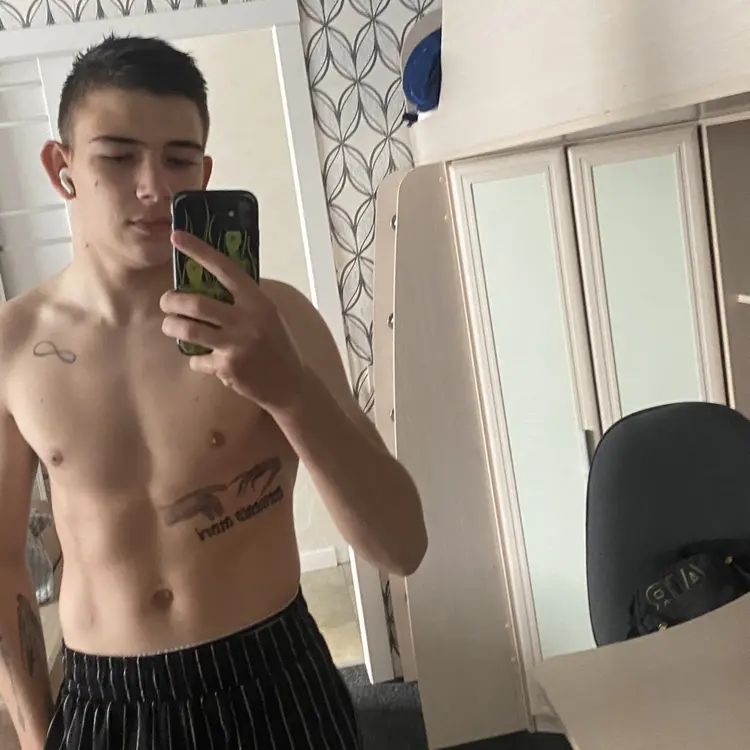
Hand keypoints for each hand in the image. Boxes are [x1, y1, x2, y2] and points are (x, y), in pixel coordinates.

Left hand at [160, 231, 307, 412]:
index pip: (225, 269)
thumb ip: (244, 301)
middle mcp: (247, 320)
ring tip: (171, 326)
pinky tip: (204, 361)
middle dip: (172, 301)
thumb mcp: (269, 316)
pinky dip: (196, 359)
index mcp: (258, 301)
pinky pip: (197, 359)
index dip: (199, 251)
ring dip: (172, 326)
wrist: (291, 384)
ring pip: (188, 330)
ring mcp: (237, 345)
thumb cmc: (278, 345)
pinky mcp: (228, 368)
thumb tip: (210, 282)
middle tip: (166, 302)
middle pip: (196, 303)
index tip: (176, 236)